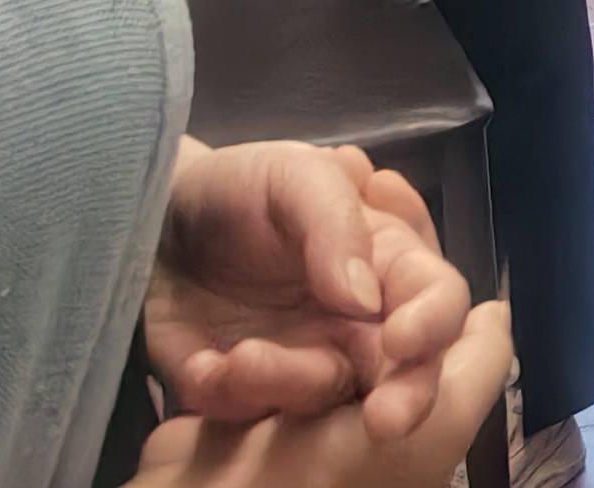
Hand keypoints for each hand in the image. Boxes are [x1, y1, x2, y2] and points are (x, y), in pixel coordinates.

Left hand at [146, 138, 471, 429]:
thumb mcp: (293, 174)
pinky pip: (249, 415)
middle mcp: (356, 326)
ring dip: (288, 384)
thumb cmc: (241, 186)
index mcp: (385, 264)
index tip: (402, 339)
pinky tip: (203, 364)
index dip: (433, 323)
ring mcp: (302, 365)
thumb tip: (365, 296)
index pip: (437, 299)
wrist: (157, 217)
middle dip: (404, 399)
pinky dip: (229, 396)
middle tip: (384, 419)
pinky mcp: (245, 395)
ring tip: (241, 356)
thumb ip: (335, 221)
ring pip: (322, 401)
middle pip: (405, 374)